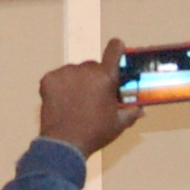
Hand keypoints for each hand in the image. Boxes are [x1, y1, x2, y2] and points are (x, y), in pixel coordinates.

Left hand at [39, 41, 141, 158]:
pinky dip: (60, 87)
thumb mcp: (119, 124)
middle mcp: (85, 70)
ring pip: (74, 72)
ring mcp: (64, 73)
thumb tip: (142, 110)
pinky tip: (62, 103)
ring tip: (75, 103)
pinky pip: (57, 78)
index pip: (113, 50)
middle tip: (93, 97)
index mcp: (105, 77)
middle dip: (95, 78)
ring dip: (77, 81)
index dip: (117, 48)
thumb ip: (131, 112)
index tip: (117, 46)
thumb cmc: (96, 133)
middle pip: (92, 67)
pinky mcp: (48, 79)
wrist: (64, 143)